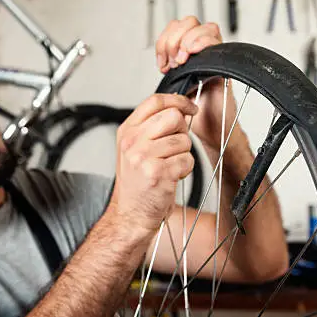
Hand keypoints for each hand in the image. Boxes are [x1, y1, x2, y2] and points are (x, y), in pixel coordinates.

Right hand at [109, 94, 197, 235]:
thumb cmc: (137, 183)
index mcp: (127, 131)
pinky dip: (185, 170)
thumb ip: (152, 127)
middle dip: (182, 131)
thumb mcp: (135, 148)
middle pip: (173, 116)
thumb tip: (179, 108)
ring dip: (183, 154)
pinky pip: (187, 160)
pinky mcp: (158, 173)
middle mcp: (132, 142)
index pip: (155, 101)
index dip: (178, 100)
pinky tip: (171, 177)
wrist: (130, 215)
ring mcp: (143, 157)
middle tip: (174, 147)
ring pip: (183, 140)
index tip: (190, 108)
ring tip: (169, 166)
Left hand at [155, 16, 245, 153]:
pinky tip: (193, 56)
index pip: (176, 29)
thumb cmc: (196, 115)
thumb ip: (170, 74)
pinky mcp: (224, 64)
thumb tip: (163, 63)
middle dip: (175, 38)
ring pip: (205, 27)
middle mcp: (203, 54)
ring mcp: (215, 57)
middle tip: (172, 61)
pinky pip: (217, 40)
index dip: (165, 41)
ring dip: (188, 40)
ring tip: (182, 60)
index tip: (161, 64)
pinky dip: (202, 42)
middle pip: (189, 22)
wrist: (212, 130)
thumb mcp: (174, 91)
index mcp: (187, 57)